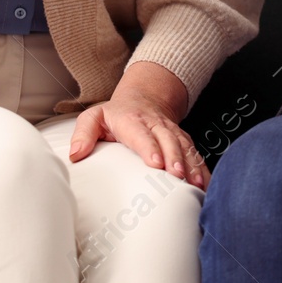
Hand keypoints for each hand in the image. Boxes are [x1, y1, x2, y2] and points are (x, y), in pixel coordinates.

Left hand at [68, 60, 208, 188]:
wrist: (144, 98)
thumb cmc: (115, 114)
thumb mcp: (94, 117)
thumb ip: (83, 133)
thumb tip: (76, 154)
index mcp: (132, 121)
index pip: (141, 134)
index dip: (150, 147)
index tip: (155, 162)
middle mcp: (155, 125)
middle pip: (168, 140)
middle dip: (174, 157)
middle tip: (177, 175)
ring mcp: (171, 132)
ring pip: (184, 146)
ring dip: (191, 164)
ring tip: (195, 183)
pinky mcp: (183, 141)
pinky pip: (195, 153)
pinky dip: (202, 168)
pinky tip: (205, 184)